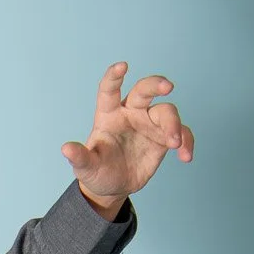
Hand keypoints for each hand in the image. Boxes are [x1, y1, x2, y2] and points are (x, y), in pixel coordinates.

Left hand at [60, 62, 193, 208]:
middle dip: (156, 84)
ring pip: (166, 111)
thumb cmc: (96, 172)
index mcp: (108, 115)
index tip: (122, 66)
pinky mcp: (163, 137)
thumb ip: (79, 158)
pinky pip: (181, 133)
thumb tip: (66, 149)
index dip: (114, 77)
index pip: (110, 90)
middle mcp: (130, 113)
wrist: (113, 187)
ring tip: (175, 144)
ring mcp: (148, 123)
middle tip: (168, 87)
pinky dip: (187, 141)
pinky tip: (186, 156)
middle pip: (144, 90)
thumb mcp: (86, 168)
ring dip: (174, 124)